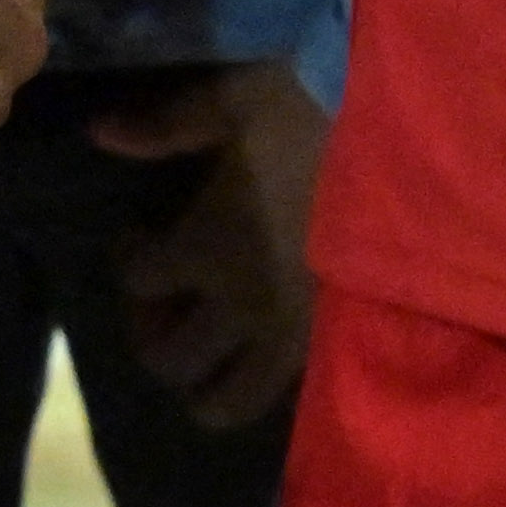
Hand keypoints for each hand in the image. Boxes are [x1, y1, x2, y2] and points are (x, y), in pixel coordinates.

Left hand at [88, 61, 329, 429]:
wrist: (407, 137)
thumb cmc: (315, 110)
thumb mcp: (233, 104)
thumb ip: (164, 127)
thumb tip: (98, 134)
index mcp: (207, 243)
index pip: (139, 282)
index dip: (129, 260)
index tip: (141, 235)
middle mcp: (240, 303)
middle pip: (169, 359)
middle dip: (152, 334)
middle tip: (165, 299)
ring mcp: (289, 333)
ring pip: (226, 402)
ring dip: (201, 382)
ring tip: (206, 343)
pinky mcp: (330, 342)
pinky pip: (280, 392)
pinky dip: (255, 382)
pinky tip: (258, 344)